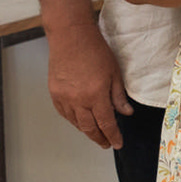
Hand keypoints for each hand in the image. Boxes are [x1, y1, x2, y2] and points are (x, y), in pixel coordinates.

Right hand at [46, 22, 131, 148]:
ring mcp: (64, 98)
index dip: (113, 136)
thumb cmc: (95, 51)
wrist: (71, 37)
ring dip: (86, 131)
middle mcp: (78, 100)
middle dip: (99, 138)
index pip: (106, 123)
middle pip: (89, 127)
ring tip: (96, 134)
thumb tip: (126, 113)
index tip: (117, 143)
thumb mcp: (114, 73)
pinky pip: (64, 113)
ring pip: (76, 122)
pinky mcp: (54, 93)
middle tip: (107, 143)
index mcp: (96, 95)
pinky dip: (73, 120)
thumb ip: (118, 96)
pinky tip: (80, 121)